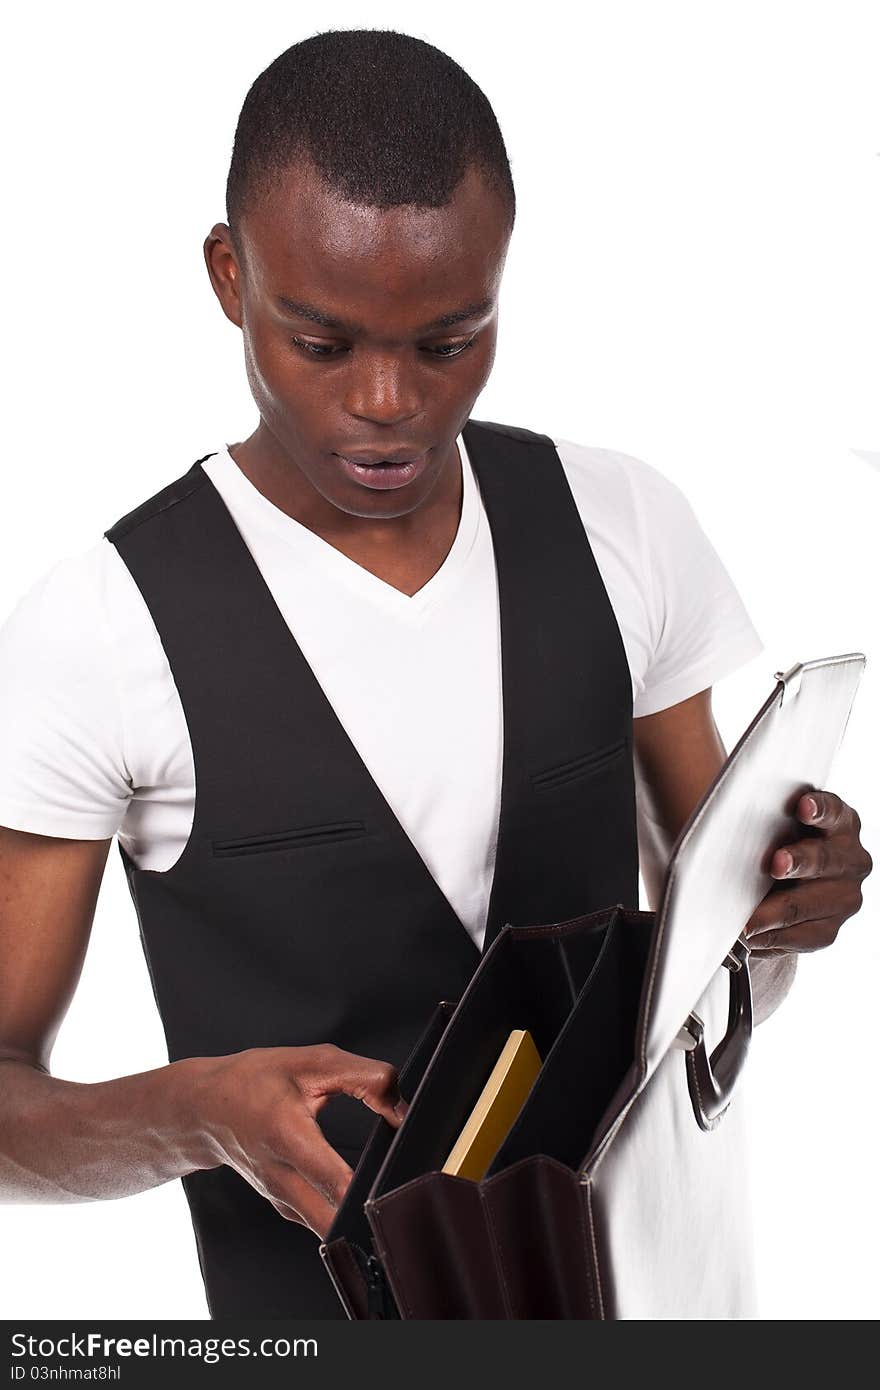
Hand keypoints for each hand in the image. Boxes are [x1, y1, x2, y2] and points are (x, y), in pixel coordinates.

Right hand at [192, 1042, 408, 1237]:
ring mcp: (280, 1199)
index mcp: (287, 1135)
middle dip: (367, 1219)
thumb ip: (365, 1078)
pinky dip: (342, 1216)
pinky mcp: (284, 1207)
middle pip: (331, 1225)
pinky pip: (320, 1222)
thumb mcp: (311, 1062)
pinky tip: (358, 1196)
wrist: (206, 1108)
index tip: (396, 1185)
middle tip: (396, 1201)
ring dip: (357, 1222)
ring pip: (327, 1232)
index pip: (334, 1181)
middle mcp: (280, 1177)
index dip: (369, 1190)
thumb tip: (401, 1109)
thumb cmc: (255, 1082)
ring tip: (381, 1197)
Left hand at [744, 789, 872, 953]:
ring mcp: (845, 896)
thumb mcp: (773, 828)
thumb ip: (763, 823)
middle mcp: (850, 858)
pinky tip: (751, 938)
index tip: (802, 807)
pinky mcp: (831, 929)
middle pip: (824, 859)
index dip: (818, 808)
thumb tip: (723, 826)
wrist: (783, 888)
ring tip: (749, 919)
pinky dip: (773, 937)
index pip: (832, 810)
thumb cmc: (775, 844)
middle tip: (775, 864)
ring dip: (777, 911)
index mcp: (839, 822)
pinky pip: (803, 936)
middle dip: (798, 861)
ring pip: (809, 904)